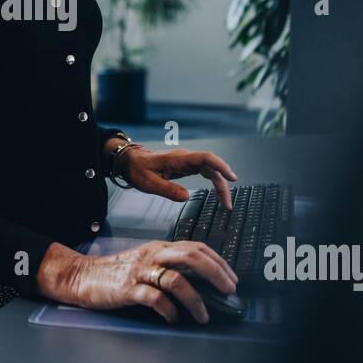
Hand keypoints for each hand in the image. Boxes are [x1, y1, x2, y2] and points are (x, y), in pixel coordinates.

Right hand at [38, 240, 238, 323]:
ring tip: (203, 315)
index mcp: (159, 248)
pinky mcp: (127, 288)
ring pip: (177, 279)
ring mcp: (140, 271)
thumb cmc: (116, 272)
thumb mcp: (146, 261)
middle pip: (192, 257)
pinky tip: (173, 318)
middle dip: (216, 274)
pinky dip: (169, 310)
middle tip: (228, 291)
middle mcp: (152, 255)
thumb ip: (169, 265)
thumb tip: (201, 281)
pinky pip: (155, 298)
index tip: (231, 279)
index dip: (219, 262)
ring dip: (196, 300)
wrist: (82, 275)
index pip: (196, 247)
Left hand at [121, 147, 237, 207]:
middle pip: (212, 167)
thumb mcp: (149, 183)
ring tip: (225, 203)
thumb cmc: (138, 169)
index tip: (232, 177)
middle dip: (223, 185)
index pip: (206, 158)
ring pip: (210, 171)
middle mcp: (186, 158)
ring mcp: (187, 162)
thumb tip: (186, 197)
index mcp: (179, 159)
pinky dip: (213, 182)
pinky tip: (217, 193)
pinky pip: (205, 172)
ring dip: (220, 185)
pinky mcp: (186, 167)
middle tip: (227, 204)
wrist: (130, 161)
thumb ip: (167, 190)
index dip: (221, 166)